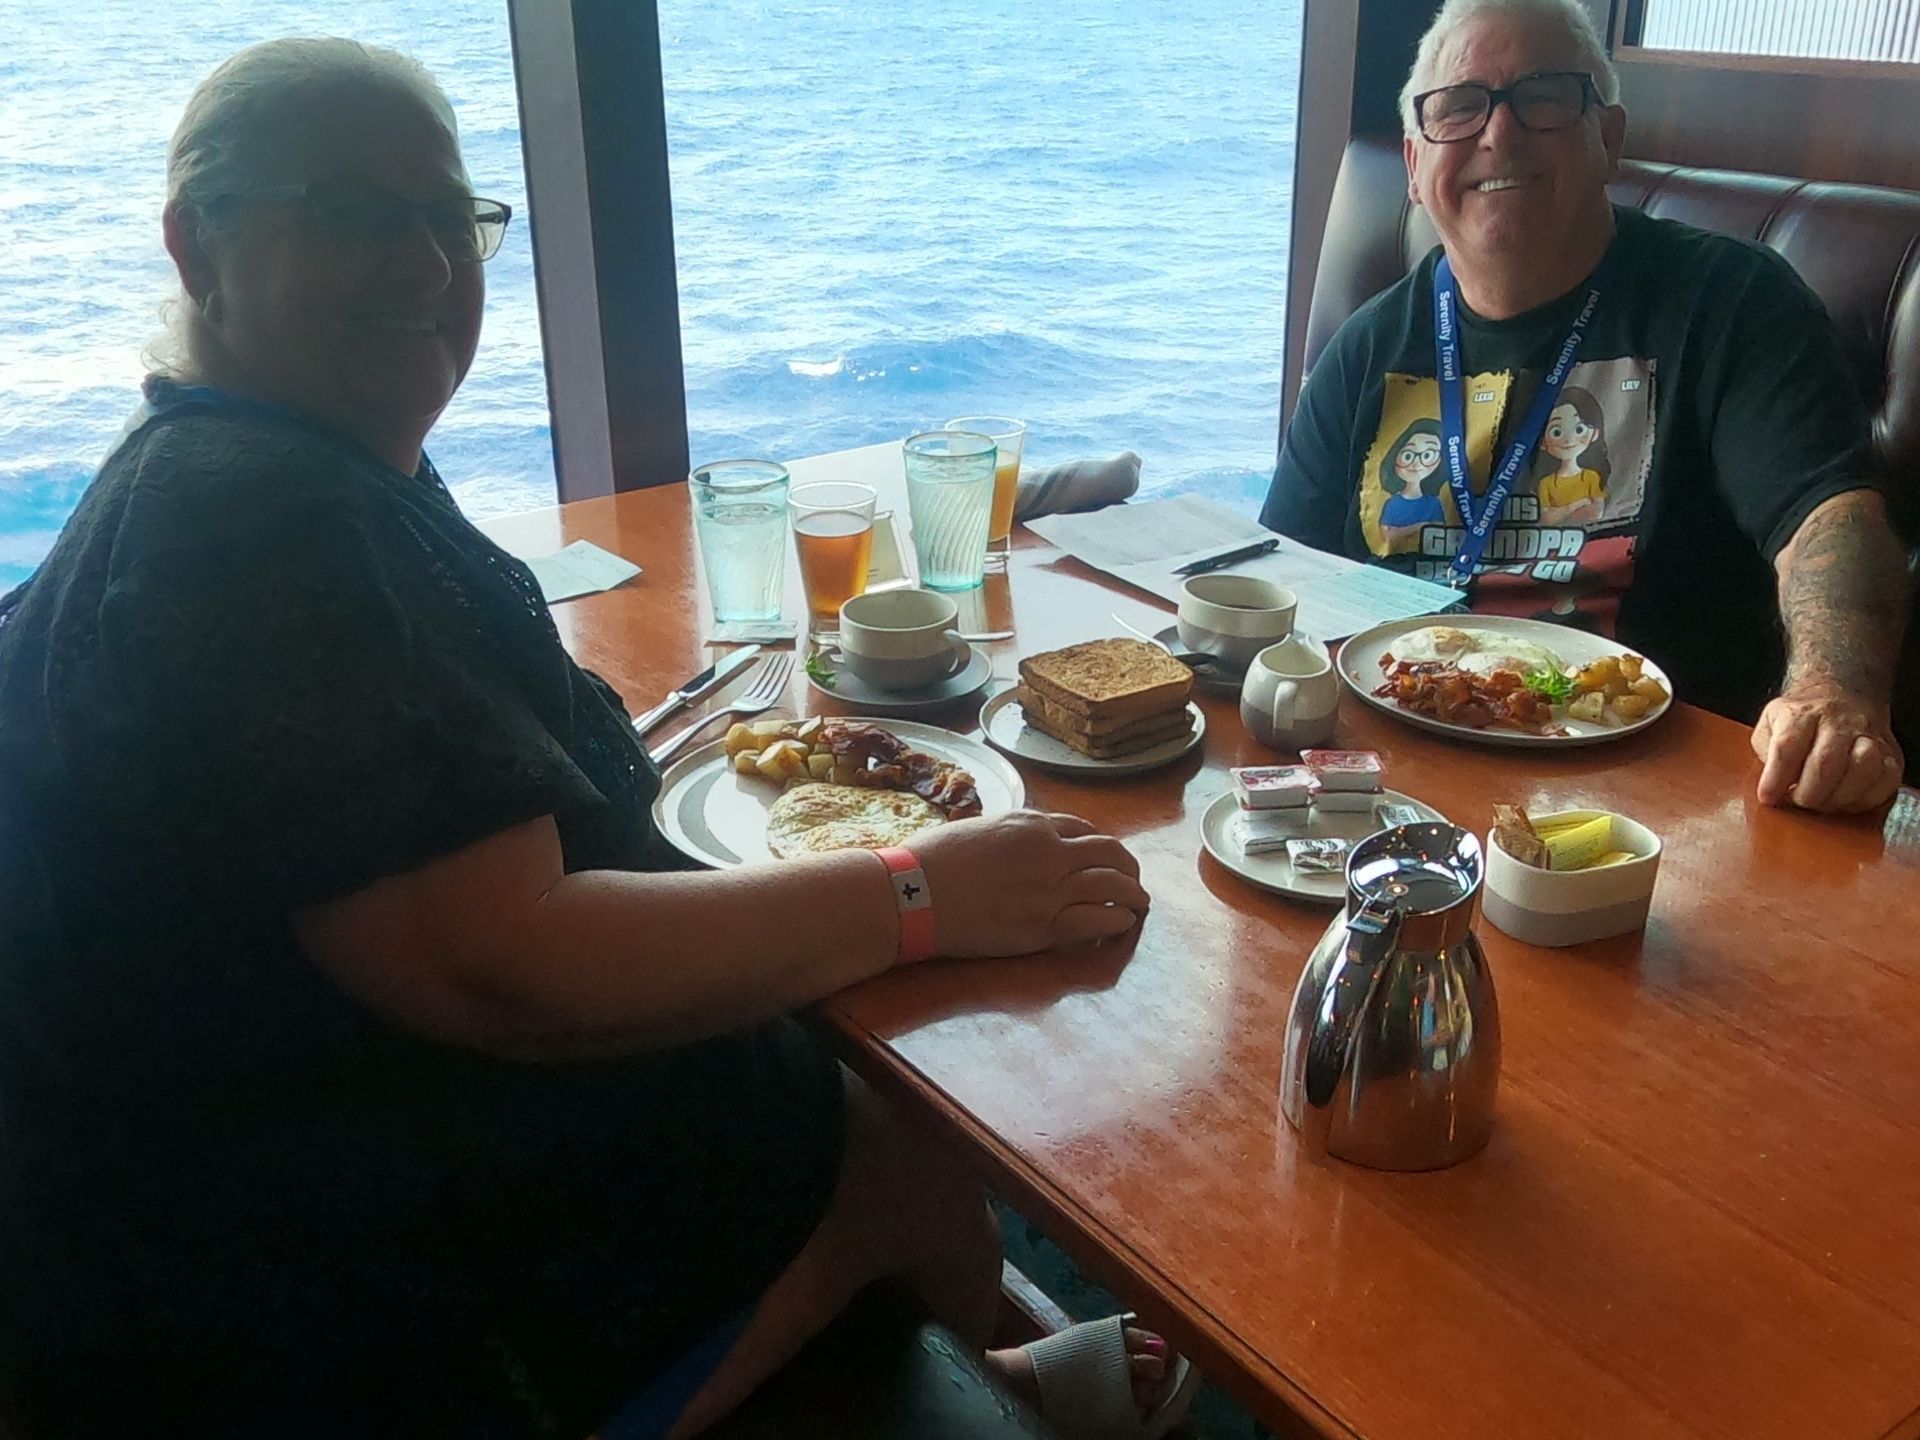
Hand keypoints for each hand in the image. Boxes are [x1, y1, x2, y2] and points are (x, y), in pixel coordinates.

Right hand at [909, 809, 1148, 959]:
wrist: (912, 893)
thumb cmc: (930, 860)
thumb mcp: (976, 827)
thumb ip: (1007, 832)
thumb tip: (1016, 839)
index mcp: (1031, 823)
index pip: (1082, 829)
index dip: (1098, 845)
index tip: (1100, 858)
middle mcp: (1049, 851)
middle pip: (1110, 852)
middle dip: (1127, 866)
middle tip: (1131, 880)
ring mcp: (1050, 889)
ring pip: (1114, 884)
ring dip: (1133, 893)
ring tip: (1138, 904)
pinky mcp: (1045, 925)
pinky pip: (1099, 920)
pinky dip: (1118, 920)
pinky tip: (1122, 924)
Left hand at [1751, 681, 1904, 812]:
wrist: (1841, 695)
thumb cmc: (1801, 721)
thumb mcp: (1770, 726)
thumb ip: (1766, 754)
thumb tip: (1770, 788)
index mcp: (1800, 715)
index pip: (1786, 747)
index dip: (1776, 779)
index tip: (1769, 798)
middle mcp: (1838, 722)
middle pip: (1825, 762)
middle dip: (1808, 794)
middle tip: (1798, 802)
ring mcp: (1868, 736)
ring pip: (1862, 768)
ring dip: (1839, 796)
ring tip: (1824, 802)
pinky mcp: (1892, 754)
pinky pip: (1886, 781)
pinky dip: (1866, 799)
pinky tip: (1848, 799)